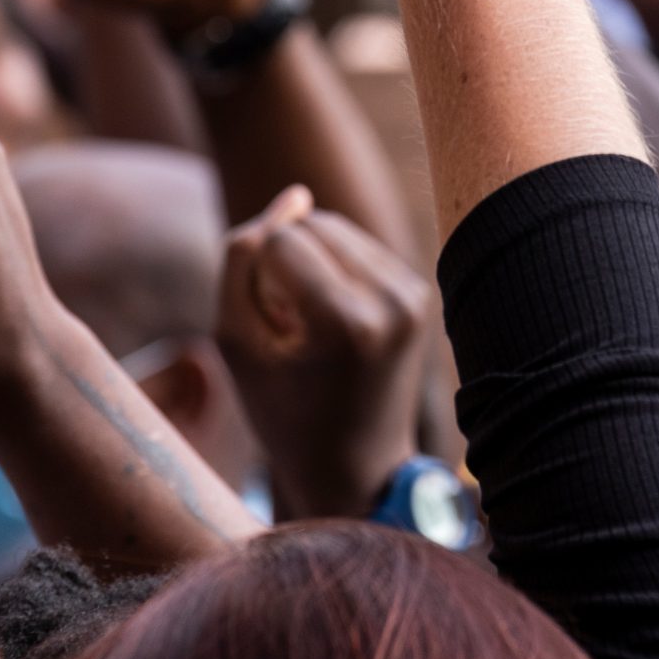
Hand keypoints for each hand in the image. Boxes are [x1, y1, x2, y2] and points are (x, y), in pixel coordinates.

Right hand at [217, 186, 426, 518]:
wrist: (355, 464)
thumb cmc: (281, 409)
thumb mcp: (236, 341)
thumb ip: (244, 257)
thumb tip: (295, 194)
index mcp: (346, 321)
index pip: (281, 240)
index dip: (257, 279)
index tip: (269, 332)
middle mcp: (392, 300)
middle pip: (314, 222)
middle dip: (287, 262)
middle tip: (290, 331)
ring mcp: (415, 295)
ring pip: (339, 227)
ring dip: (311, 261)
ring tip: (311, 326)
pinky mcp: (422, 292)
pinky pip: (361, 246)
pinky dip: (337, 271)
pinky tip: (335, 321)